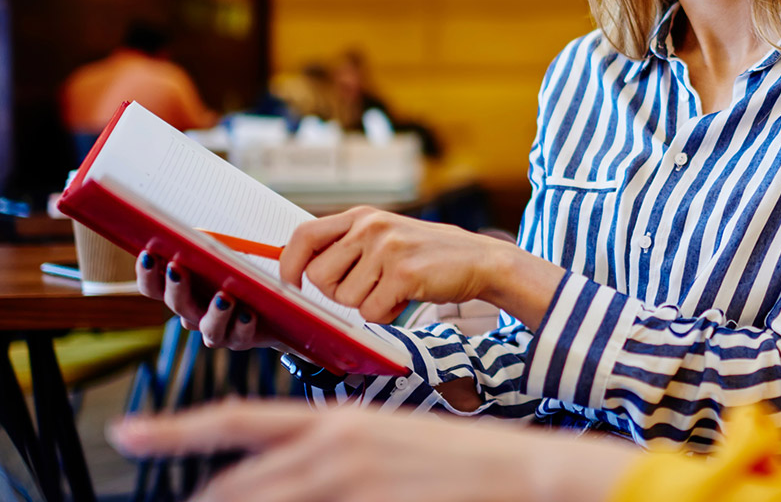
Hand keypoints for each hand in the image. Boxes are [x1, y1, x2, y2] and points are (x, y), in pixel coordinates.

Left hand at [108, 399, 638, 501]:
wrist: (520, 468)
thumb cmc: (458, 456)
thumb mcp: (386, 437)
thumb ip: (331, 452)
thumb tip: (288, 472)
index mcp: (336, 419)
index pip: (238, 420)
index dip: (176, 429)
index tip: (129, 433)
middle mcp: (334, 449)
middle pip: (238, 485)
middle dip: (204, 501)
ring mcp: (350, 486)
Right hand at [135, 251, 281, 350]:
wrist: (274, 309)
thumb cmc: (241, 278)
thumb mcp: (225, 260)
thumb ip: (209, 252)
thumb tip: (197, 234)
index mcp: (183, 292)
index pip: (154, 288)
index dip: (147, 274)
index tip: (148, 253)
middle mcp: (194, 314)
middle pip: (177, 305)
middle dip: (176, 286)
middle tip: (177, 268)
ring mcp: (217, 330)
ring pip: (208, 328)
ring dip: (214, 312)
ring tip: (224, 295)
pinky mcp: (241, 339)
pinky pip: (240, 335)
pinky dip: (243, 324)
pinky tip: (249, 313)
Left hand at [279, 208, 522, 323]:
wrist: (480, 260)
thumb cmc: (428, 255)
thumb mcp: (386, 236)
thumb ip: (349, 245)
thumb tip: (301, 268)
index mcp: (361, 216)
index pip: (305, 235)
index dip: (289, 263)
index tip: (290, 282)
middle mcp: (371, 227)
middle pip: (319, 276)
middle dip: (337, 293)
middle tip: (367, 289)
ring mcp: (388, 248)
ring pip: (345, 298)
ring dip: (367, 304)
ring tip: (393, 289)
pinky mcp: (404, 273)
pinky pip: (372, 312)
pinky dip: (387, 315)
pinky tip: (405, 298)